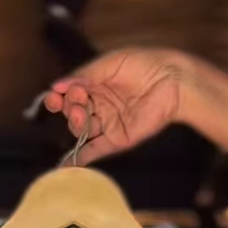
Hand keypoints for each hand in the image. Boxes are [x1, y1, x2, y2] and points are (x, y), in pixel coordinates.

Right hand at [43, 48, 192, 164]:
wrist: (172, 81)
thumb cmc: (143, 65)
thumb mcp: (110, 63)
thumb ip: (84, 75)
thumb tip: (56, 86)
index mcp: (94, 85)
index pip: (68, 95)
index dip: (58, 98)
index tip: (55, 97)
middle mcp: (98, 105)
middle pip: (72, 113)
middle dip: (69, 108)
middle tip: (78, 100)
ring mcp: (107, 124)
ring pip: (80, 130)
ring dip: (75, 125)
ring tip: (79, 115)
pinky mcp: (117, 139)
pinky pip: (94, 151)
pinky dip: (80, 159)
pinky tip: (66, 164)